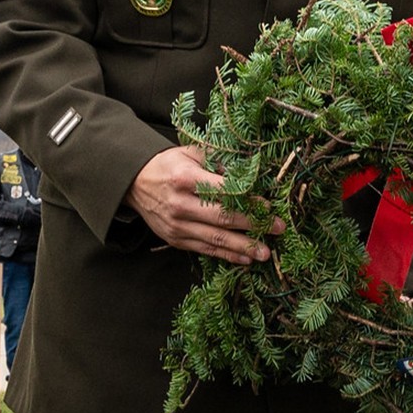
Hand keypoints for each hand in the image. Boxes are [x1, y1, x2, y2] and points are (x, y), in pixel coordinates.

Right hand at [127, 145, 282, 264]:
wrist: (135, 183)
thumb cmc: (168, 165)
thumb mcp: (190, 153)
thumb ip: (218, 162)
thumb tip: (248, 174)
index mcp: (185, 179)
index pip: (223, 192)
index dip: (248, 201)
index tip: (269, 207)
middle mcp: (180, 204)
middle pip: (223, 218)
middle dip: (253, 225)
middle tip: (278, 228)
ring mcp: (177, 225)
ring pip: (216, 239)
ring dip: (244, 247)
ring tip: (266, 253)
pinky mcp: (176, 240)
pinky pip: (205, 250)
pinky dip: (227, 255)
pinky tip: (245, 258)